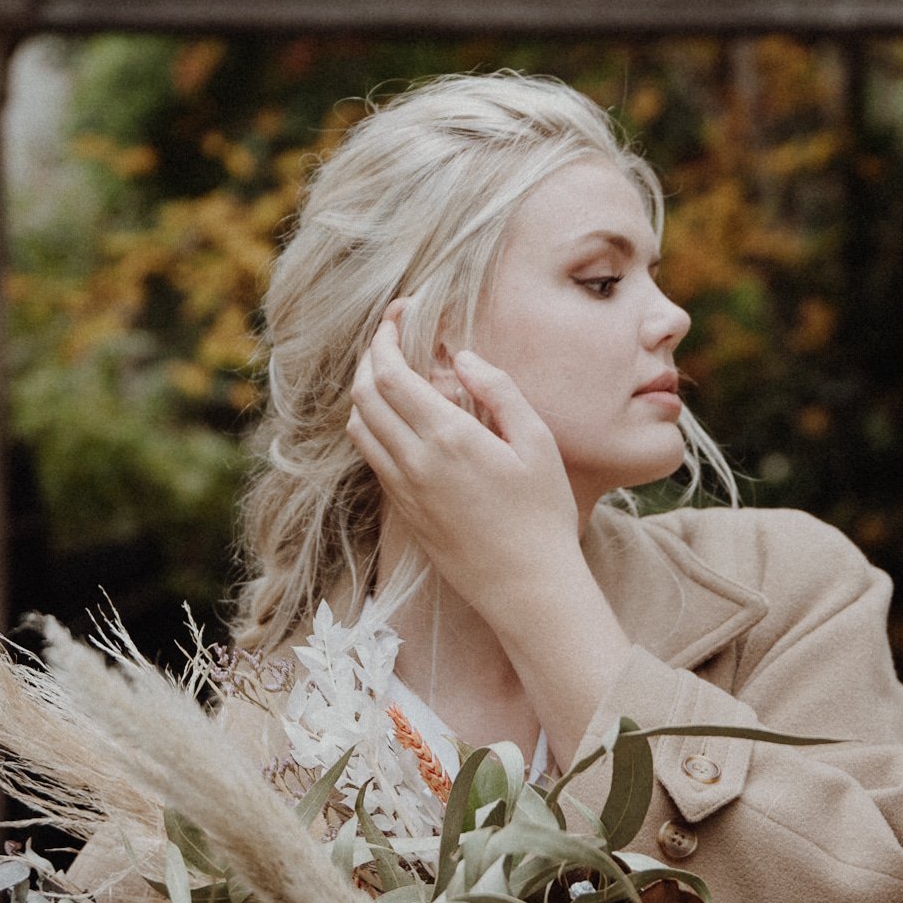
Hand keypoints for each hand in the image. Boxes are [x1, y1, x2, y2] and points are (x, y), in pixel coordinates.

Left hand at [347, 306, 581, 618]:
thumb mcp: (537, 442)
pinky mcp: (404, 512)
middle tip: (392, 337)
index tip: (398, 314)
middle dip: (369, 357)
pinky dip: (373, 426)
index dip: (384, 336)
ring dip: (366, 393)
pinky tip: (401, 419)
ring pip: (358, 428)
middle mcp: (413, 462)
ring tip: (393, 374)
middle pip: (362, 395)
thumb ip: (499, 390)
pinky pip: (372, 457)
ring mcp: (403, 490)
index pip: (388, 373)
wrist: (526, 588)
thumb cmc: (543, 514)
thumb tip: (461, 357)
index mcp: (447, 437)